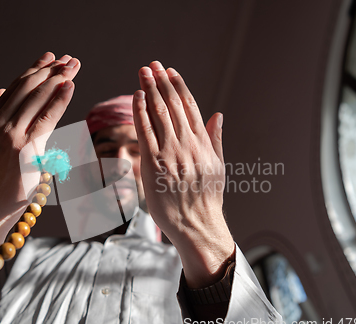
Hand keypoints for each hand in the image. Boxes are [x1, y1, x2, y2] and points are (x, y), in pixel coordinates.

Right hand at [0, 52, 79, 257]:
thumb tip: (2, 91)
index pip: (17, 86)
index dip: (36, 69)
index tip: (52, 58)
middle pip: (29, 88)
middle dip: (52, 70)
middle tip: (70, 60)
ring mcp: (10, 135)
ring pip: (37, 98)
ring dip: (58, 79)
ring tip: (73, 66)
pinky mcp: (25, 148)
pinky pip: (46, 118)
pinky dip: (59, 100)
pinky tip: (69, 86)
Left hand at [133, 61, 233, 287]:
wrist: (196, 226)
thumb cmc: (207, 199)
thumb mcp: (218, 167)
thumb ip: (216, 139)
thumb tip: (219, 114)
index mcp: (204, 145)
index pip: (191, 108)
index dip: (179, 87)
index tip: (171, 71)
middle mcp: (188, 145)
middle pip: (173, 106)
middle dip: (161, 82)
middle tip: (152, 65)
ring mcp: (171, 154)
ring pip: (159, 114)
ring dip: (149, 91)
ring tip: (143, 73)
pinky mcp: (154, 165)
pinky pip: (146, 132)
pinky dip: (140, 113)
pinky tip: (136, 97)